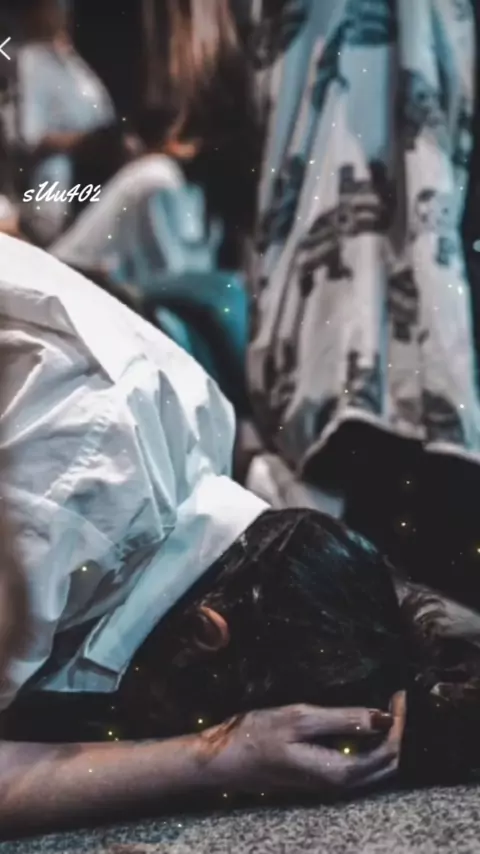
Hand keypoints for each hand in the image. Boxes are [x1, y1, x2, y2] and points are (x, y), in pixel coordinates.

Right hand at [200, 692, 406, 795]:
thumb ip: (343, 720)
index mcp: (338, 773)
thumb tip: (383, 718)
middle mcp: (338, 785)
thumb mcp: (300, 719)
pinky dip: (369, 746)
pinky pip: (357, 766)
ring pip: (373, 769)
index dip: (398, 724)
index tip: (398, 695)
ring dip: (383, 740)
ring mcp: (328, 784)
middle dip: (396, 732)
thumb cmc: (257, 735)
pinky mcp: (319, 777)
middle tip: (395, 700)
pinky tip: (360, 724)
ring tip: (383, 708)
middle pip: (385, 766)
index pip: (386, 753)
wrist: (224, 759)